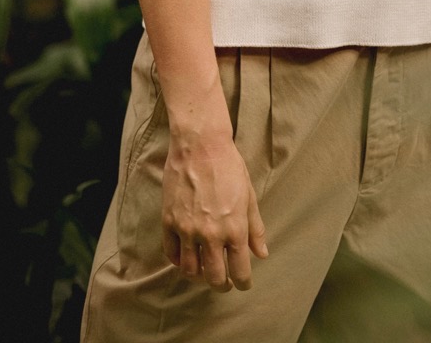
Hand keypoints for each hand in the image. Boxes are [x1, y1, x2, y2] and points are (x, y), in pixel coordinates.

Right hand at [161, 127, 268, 290]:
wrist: (200, 145)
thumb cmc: (229, 167)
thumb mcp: (248, 195)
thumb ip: (255, 228)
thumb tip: (261, 254)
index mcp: (234, 229)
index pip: (240, 271)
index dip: (243, 282)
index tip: (244, 284)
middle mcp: (211, 234)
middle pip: (214, 278)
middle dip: (222, 285)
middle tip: (225, 283)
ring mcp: (187, 230)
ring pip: (191, 271)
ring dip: (199, 276)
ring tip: (205, 272)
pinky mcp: (169, 222)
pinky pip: (172, 254)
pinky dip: (179, 261)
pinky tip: (187, 258)